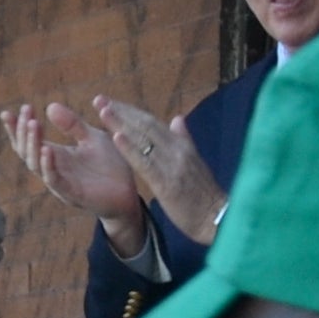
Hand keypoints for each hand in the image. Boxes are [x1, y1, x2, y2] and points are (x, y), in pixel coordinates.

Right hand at [4, 99, 147, 238]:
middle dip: (23, 131)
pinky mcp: (72, 194)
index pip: (28, 142)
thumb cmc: (110, 166)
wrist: (128, 193)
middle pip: (26, 151)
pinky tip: (46, 149)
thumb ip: (72, 125)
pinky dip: (48, 165)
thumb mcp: (91, 137)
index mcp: (56, 155)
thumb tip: (50, 106)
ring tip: (33, 124)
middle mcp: (53, 169)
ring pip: (36, 164)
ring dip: (33, 144)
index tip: (6, 113)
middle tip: (27, 111)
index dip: (16, 129)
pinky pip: (54, 179)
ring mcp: (60, 182)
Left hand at [96, 99, 224, 243]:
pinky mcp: (167, 183)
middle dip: (122, 111)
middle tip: (100, 99)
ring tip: (103, 110)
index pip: (153, 123)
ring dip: (122, 123)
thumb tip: (177, 118)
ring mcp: (173, 165)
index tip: (112, 102)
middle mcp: (177, 150)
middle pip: (146, 125)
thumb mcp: (195, 163)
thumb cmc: (205, 196)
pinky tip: (116, 137)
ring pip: (144, 139)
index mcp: (182, 146)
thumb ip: (184, 140)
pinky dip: (130, 148)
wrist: (218, 218)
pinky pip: (145, 163)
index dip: (132, 112)